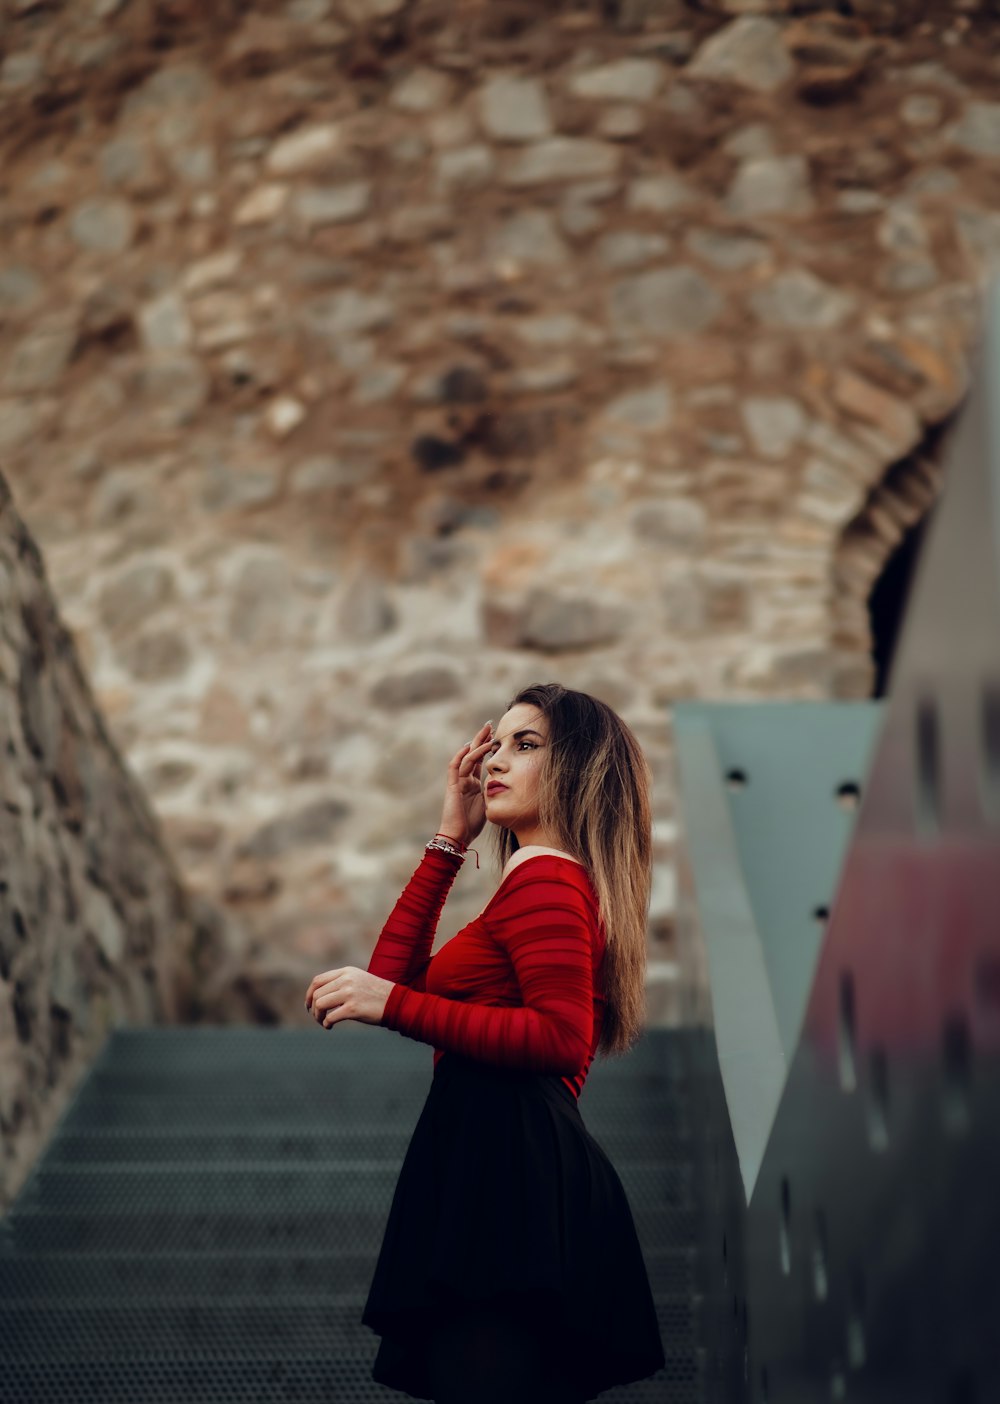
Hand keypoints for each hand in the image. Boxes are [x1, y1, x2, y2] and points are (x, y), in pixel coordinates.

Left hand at [305, 967, 395, 1027]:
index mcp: (346, 972)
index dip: (309, 994)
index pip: (317, 981)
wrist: (396, 1002)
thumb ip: (341, 982)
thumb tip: (319, 996)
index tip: (308, 1005)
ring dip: (318, 1016)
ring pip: (320, 1004)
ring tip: (324, 1022)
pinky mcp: (353, 1008)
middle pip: (317, 994)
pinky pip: (330, 1017)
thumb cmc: (376, 994)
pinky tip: (330, 1026)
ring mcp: (349, 993)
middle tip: (318, 1017)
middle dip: (313, 1008)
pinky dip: (326, 1024)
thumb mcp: (358, 980)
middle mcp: (346, 980)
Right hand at [437, 720, 493, 848]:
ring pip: (466, 757)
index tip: (497, 736)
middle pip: (472, 754)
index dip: (487, 747)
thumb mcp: (487, 803)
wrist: (459, 837)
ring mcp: (457, 782)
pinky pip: (455, 767)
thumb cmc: (472, 824)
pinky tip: (469, 746)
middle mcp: (465, 779)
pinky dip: (461, 756)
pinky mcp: (452, 786)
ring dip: (476, 743)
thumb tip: (504, 782)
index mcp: (473, 784)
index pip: (480, 760)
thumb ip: (491, 791)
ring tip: (486, 731)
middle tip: (490, 725)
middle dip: (481, 739)